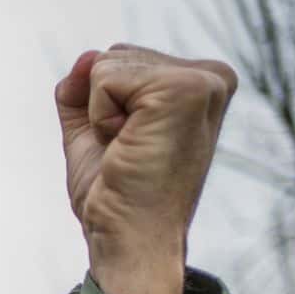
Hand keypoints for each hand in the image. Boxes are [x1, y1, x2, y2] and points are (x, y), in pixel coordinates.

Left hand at [55, 44, 235, 293]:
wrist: (129, 238)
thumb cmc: (115, 195)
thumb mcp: (91, 131)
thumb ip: (83, 90)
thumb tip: (86, 56)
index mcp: (200, 83)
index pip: (121, 60)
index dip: (103, 108)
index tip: (129, 147)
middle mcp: (212, 75)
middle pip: (113, 55)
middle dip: (99, 107)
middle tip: (127, 152)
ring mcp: (203, 80)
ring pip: (105, 64)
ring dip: (99, 115)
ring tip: (129, 151)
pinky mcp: (184, 88)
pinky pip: (102, 76)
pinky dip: (98, 117)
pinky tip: (126, 146)